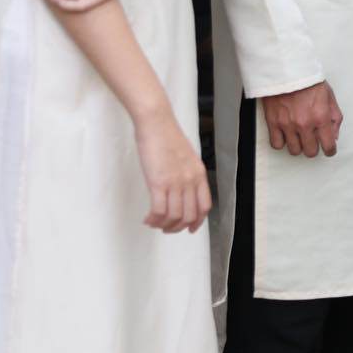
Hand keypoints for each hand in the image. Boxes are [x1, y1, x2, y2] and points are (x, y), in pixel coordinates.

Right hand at [134, 111, 210, 233]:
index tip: (190, 229)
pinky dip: (153, 219)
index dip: (198, 221)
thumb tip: (183, 190)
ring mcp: (176, 182)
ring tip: (155, 223)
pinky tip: (147, 219)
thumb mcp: (186, 157)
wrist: (157, 123)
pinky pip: (159, 211)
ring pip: (174, 216)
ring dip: (164, 225)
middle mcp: (190, 180)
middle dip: (178, 227)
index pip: (204, 205)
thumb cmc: (168, 137)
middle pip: (190, 215)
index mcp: (199, 174)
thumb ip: (188, 174)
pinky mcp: (159, 182)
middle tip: (167, 228)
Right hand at [262, 80, 341, 157]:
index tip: (328, 150)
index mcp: (321, 117)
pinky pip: (276, 145)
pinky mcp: (273, 123)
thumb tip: (334, 136)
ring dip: (298, 146)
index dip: (330, 150)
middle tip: (313, 141)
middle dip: (313, 148)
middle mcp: (305, 124)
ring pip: (294, 151)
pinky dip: (281, 142)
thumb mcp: (330, 97)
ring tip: (299, 137)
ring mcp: (288, 125)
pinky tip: (286, 135)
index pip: (328, 146)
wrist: (287, 71)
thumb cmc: (308, 81)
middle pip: (310, 152)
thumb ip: (335, 118)